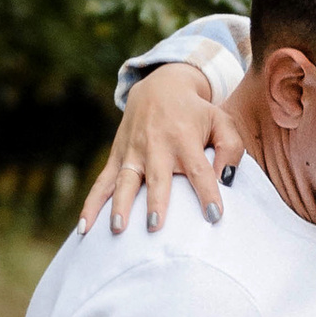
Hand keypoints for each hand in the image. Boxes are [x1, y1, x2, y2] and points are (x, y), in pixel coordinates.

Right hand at [79, 63, 244, 232]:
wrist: (159, 87)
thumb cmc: (197, 113)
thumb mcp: (221, 121)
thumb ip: (231, 149)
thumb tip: (227, 179)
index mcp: (185, 139)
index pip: (199, 170)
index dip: (208, 192)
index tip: (214, 216)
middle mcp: (156, 146)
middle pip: (156, 177)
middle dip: (155, 202)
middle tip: (154, 227)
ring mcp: (132, 153)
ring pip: (124, 182)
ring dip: (119, 205)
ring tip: (118, 229)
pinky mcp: (117, 157)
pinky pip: (102, 183)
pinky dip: (91, 204)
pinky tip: (84, 228)